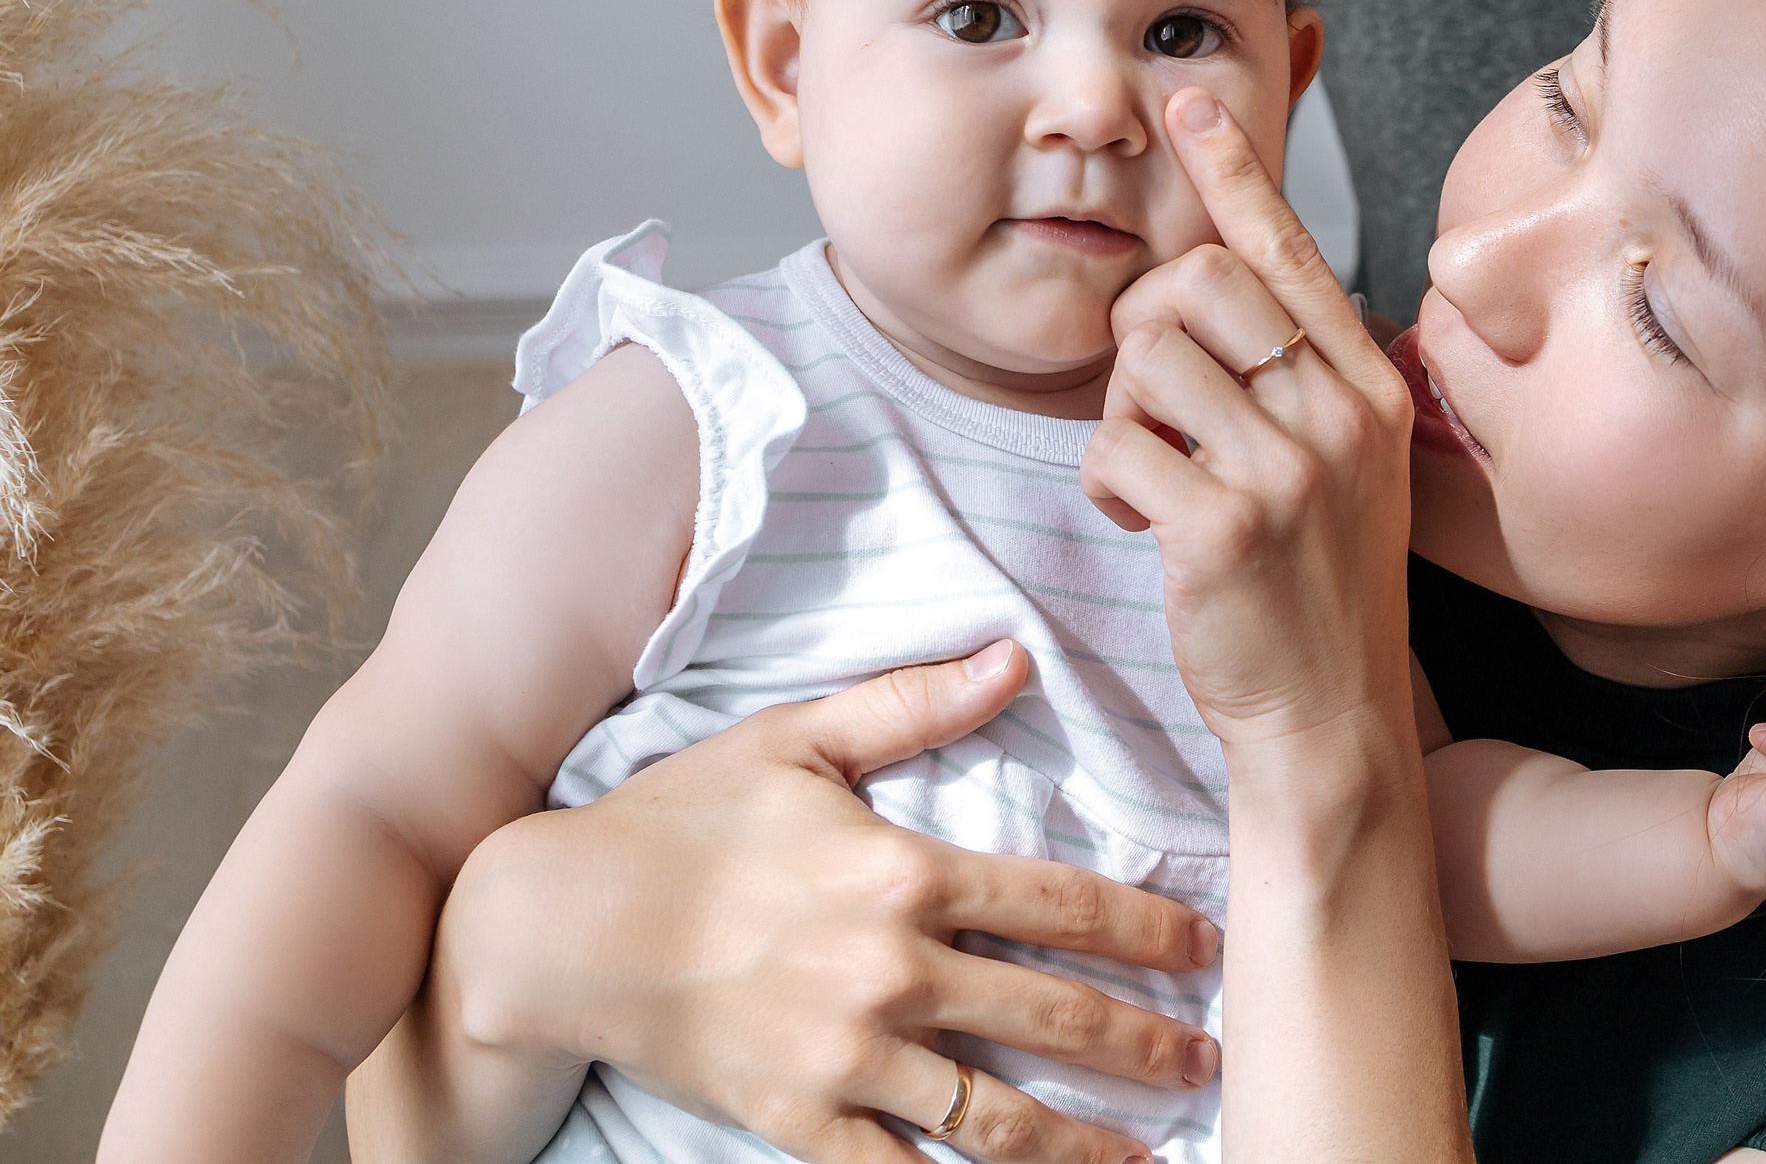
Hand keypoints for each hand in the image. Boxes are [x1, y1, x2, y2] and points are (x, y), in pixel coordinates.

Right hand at [435, 644, 1215, 1163]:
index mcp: (902, 871)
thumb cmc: (679, 820)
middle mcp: (889, 970)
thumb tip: (1014, 654)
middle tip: (1206, 1060)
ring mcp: (845, 1056)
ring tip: (1148, 1154)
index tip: (1205, 945)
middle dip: (1144, 1043)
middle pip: (1050, 1015)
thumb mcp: (796, 740)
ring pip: (994, 1115)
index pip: (1059, 903)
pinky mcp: (796, 1120)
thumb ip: (912, 701)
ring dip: (1082, 1142)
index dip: (1145, 928)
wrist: (555, 927)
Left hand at [1080, 88, 1416, 753]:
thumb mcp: (1342, 465)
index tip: (1189, 104)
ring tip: (1151, 472)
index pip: (1290, 249)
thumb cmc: (1318, 588)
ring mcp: (1288, 468)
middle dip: (1140, 328)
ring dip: (1119, 414)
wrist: (1330, 720)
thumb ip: (1299, 376)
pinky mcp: (1221, 526)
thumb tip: (1215, 285)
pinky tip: (1135, 519)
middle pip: (1193, 281)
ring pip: (1143, 359)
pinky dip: (1104, 480)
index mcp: (1370, 385)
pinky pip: (1112, 445)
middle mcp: (1340, 412)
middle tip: (1150, 400)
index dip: (1232, 170)